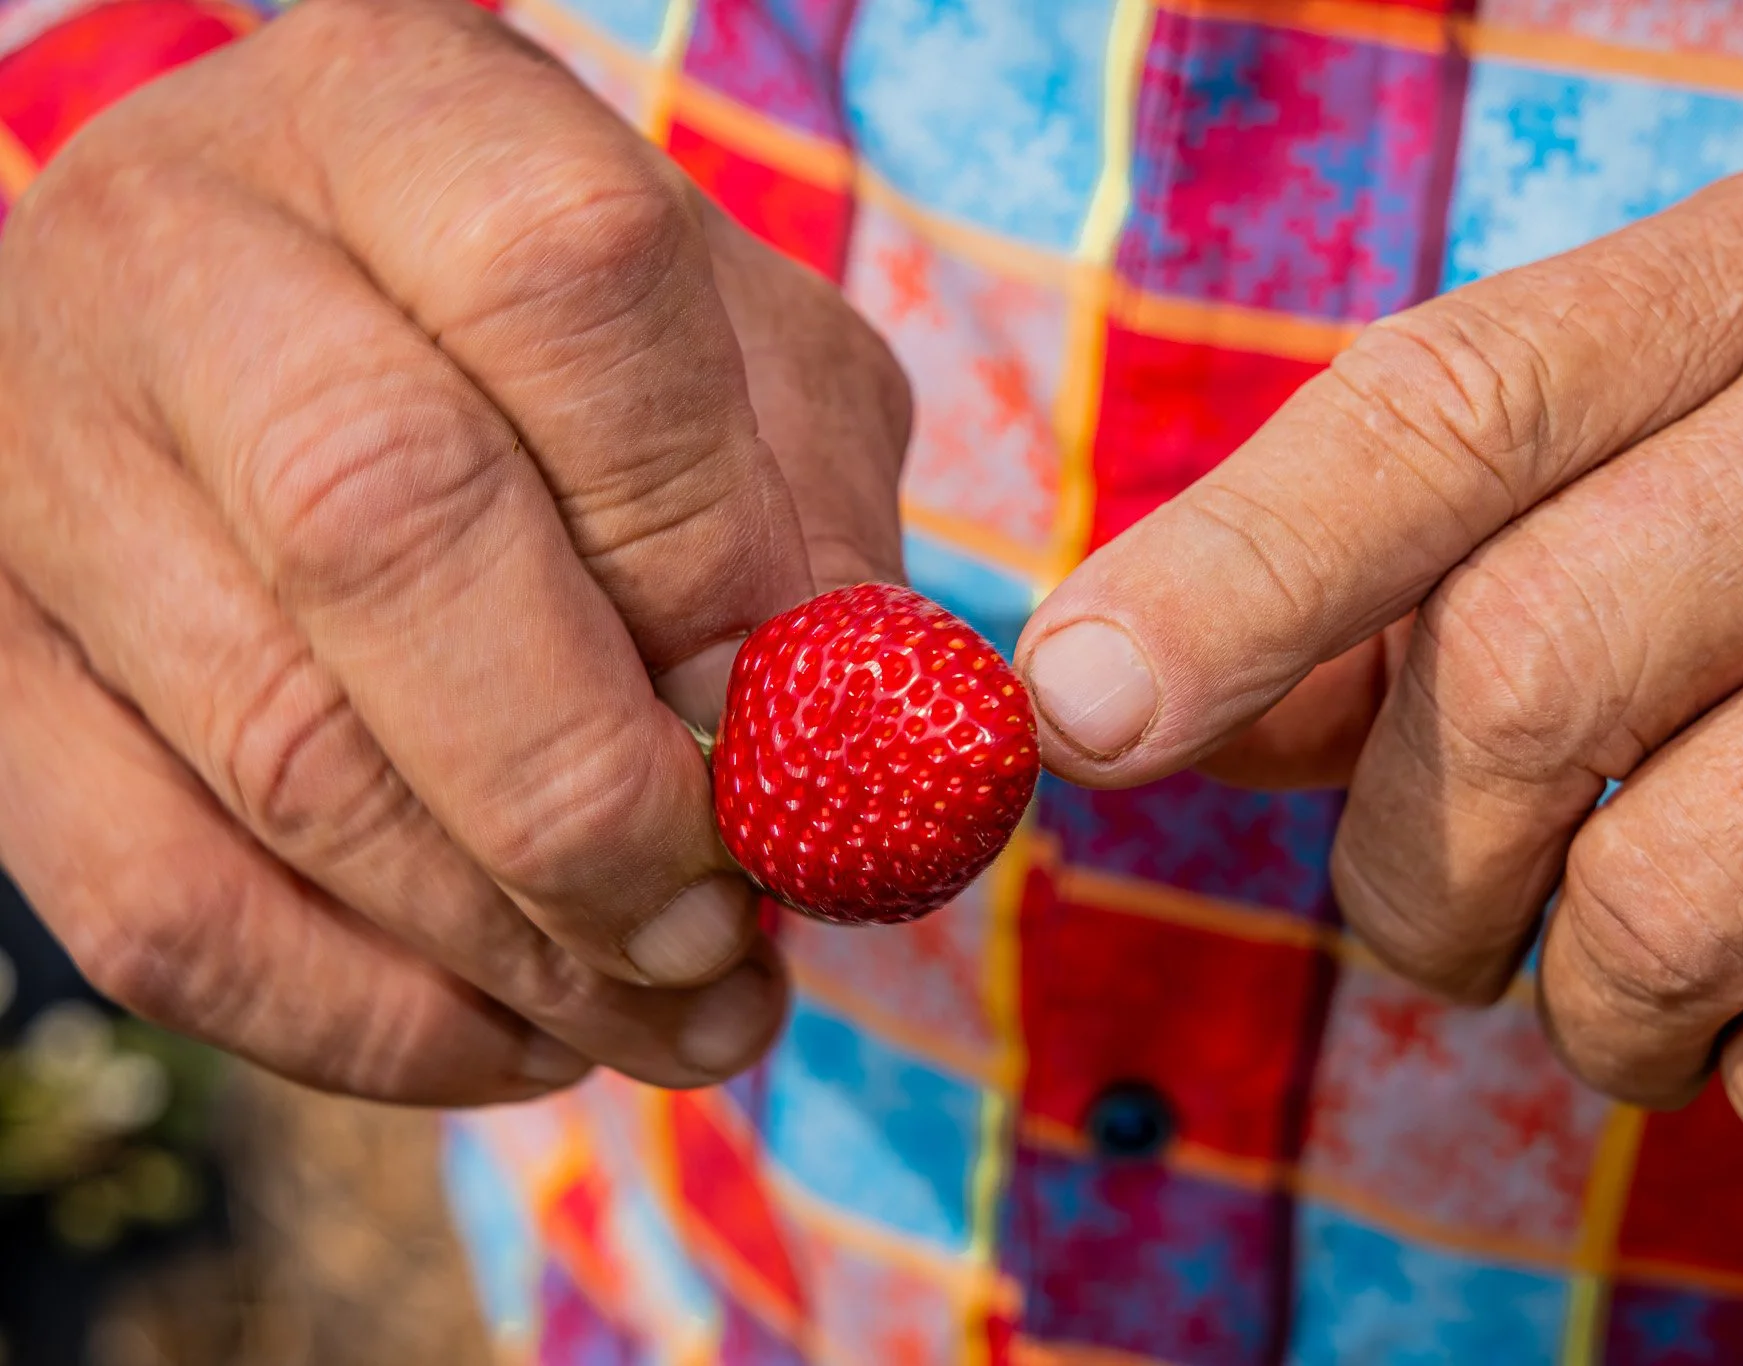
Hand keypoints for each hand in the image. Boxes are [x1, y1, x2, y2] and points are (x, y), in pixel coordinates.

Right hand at [0, 0, 908, 1102]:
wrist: (278, 336)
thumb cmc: (572, 352)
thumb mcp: (736, 358)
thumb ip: (804, 513)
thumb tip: (837, 749)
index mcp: (407, 120)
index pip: (566, 282)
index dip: (701, 530)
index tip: (801, 713)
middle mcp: (184, 260)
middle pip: (383, 526)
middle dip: (595, 786)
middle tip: (729, 921)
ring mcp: (41, 465)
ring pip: (281, 757)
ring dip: (520, 944)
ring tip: (686, 1006)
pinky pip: (161, 911)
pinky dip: (378, 1023)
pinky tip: (529, 1034)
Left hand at [1021, 146, 1742, 1168]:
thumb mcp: (1621, 478)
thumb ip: (1377, 574)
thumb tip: (1114, 690)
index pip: (1441, 413)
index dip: (1235, 578)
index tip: (1080, 708)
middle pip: (1515, 676)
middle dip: (1419, 867)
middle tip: (1446, 916)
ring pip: (1660, 906)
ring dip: (1595, 999)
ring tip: (1654, 949)